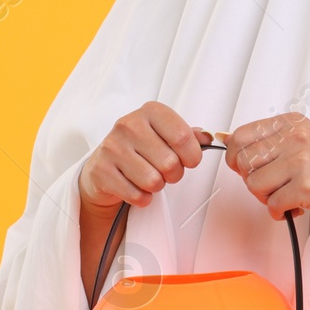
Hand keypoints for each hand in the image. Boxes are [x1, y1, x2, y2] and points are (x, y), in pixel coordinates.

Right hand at [79, 102, 208, 215]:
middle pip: (170, 163)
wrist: (105, 164)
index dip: (193, 156)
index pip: (183, 137)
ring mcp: (112, 147)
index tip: (190, 160)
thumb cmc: (140, 148)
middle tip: (165, 171)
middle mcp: (129, 125)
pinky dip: (142, 197)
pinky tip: (136, 186)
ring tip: (149, 177)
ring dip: (157, 186)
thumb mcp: (165, 134)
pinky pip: (137, 195)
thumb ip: (188, 135)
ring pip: (153, 181)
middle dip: (174, 174)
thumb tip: (208, 138)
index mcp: (150, 111)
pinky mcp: (101, 170)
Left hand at [225, 113, 309, 224]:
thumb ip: (269, 142)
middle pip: (243, 162)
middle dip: (252, 181)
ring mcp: (301, 160)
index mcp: (291, 123)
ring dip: (266, 198)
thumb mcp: (301, 142)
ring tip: (285, 196)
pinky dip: (279, 211)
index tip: (248, 168)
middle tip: (270, 187)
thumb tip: (228, 143)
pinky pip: (272, 204)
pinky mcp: (306, 185)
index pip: (241, 136)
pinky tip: (294, 207)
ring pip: (254, 184)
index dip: (236, 158)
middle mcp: (295, 137)